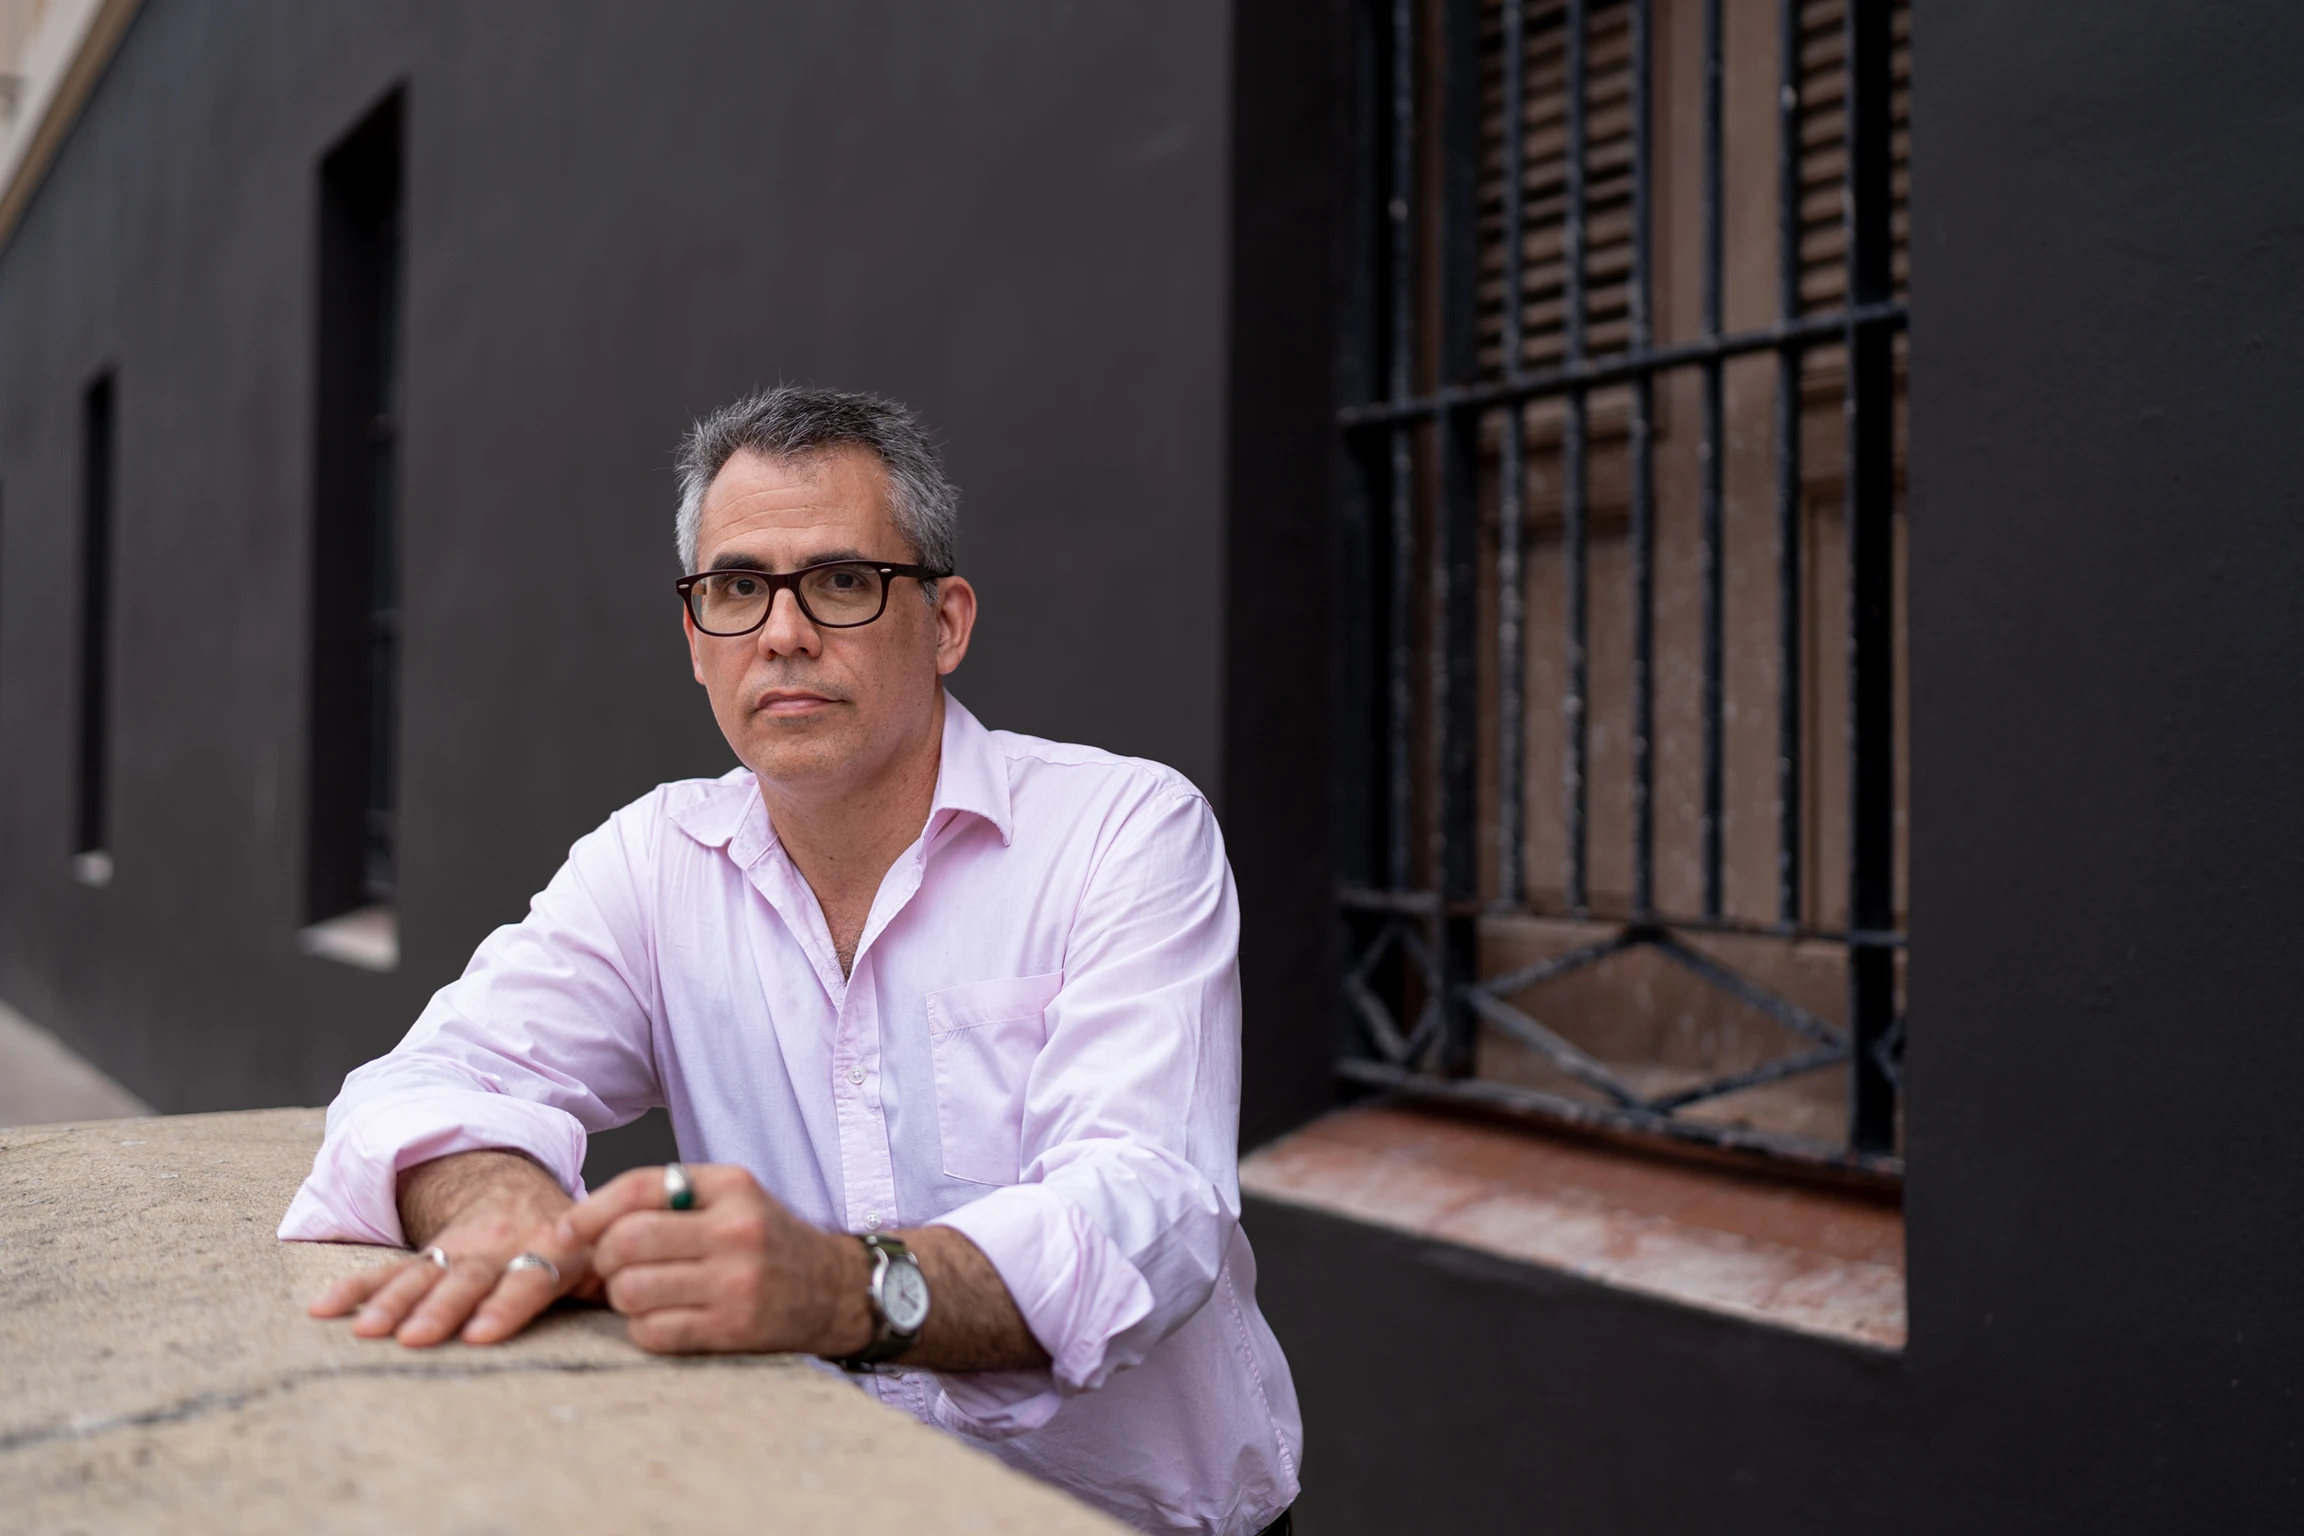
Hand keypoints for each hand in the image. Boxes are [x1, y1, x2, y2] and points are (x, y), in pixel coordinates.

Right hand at [308, 1149, 595, 1347]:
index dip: (506, 1305)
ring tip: (366, 1330)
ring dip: (391, 1302)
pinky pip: (386, 1270)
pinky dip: (355, 1288)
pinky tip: (323, 1309)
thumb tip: (641, 1307)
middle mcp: (498, 1248)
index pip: (527, 1279)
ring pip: (422, 1275)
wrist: (517, 1189)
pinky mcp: (425, 1256)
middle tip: (412, 1337)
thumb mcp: (598, 1248)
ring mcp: (457, 1251)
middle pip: (467, 1280)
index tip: (481, 1333)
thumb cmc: (570, 1236)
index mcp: (546, 1249)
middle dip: (439, 1309)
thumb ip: (613, 1278)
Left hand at [557, 1163, 870, 1356]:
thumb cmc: (766, 1242)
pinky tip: (666, 1319)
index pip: (640, 1187)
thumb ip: (670, 1198)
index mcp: (731, 1186)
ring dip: (623, 1297)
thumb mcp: (733, 1198)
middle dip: (605, 1259)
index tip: (566, 1231)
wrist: (833, 1289)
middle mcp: (735, 1229)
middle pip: (627, 1241)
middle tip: (616, 1268)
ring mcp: (736, 1282)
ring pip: (632, 1290)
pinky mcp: (734, 1328)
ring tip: (644, 1294)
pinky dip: (645, 1329)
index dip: (590, 1210)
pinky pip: (653, 1332)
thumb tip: (578, 1225)